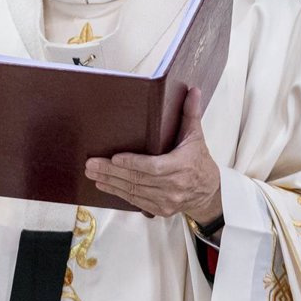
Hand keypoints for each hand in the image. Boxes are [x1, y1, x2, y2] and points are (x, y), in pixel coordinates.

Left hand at [84, 88, 221, 223]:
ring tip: (92, 173)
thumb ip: (191, 113)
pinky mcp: (160, 209)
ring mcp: (166, 200)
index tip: (115, 158)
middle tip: (91, 164)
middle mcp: (173, 186)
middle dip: (112, 172)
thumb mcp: (196, 136)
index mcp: (181, 166)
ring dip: (110, 182)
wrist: (209, 192)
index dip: (133, 163)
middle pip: (138, 179)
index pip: (154, 167)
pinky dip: (118, 193)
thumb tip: (193, 90)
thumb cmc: (199, 161)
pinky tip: (103, 185)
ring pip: (133, 191)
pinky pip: (135, 201)